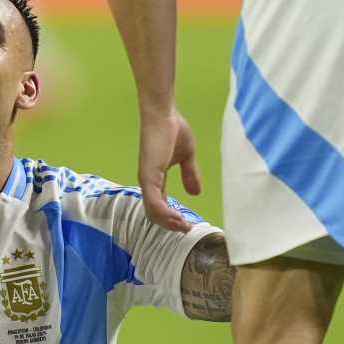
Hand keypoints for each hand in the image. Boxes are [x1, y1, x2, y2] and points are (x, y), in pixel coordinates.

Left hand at [136, 108, 200, 232]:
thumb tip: (196, 193)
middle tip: (187, 230)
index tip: (187, 224)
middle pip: (155, 213)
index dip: (171, 217)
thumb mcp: (187, 156)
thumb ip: (189, 174)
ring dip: (169, 223)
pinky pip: (154, 202)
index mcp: (156, 179)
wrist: (163, 114)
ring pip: (153, 212)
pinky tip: (177, 218)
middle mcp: (148, 182)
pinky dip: (165, 214)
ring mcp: (146, 180)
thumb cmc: (173, 129)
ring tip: (184, 227)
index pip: (160, 205)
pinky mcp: (148, 176)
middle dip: (170, 225)